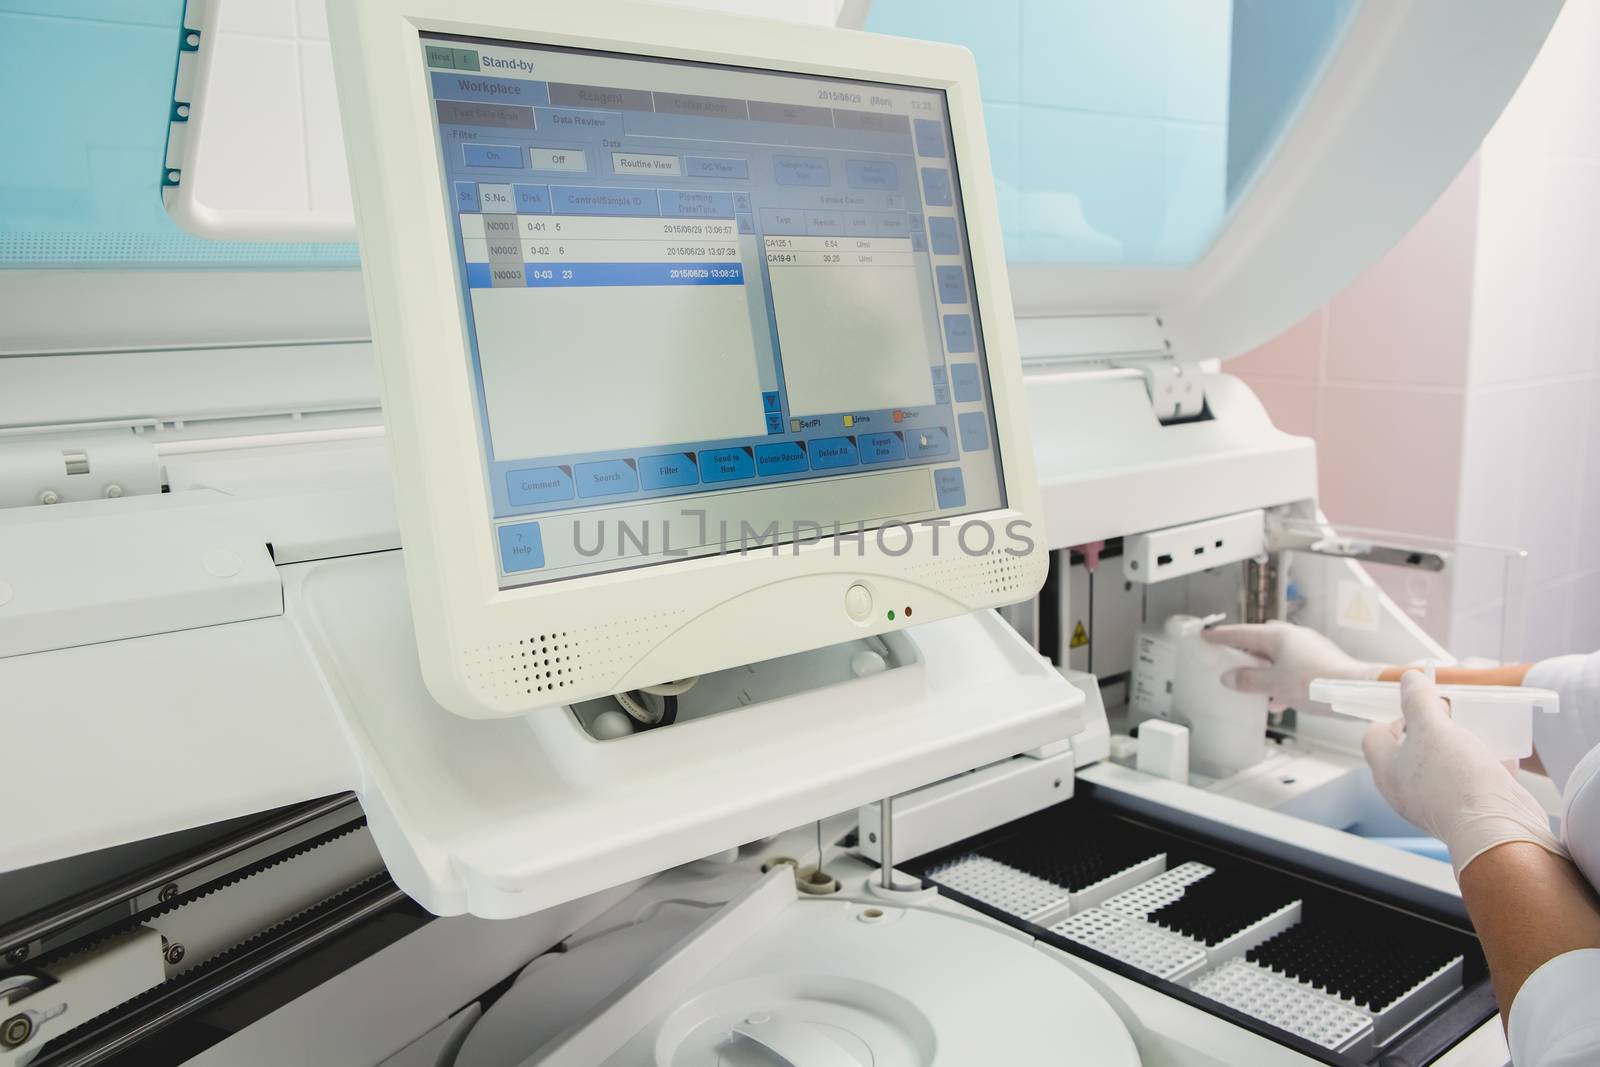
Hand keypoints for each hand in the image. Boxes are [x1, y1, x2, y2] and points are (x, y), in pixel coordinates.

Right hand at [1201, 620, 1380, 707]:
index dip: (1222, 636)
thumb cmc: (1316, 683)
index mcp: (1278, 636)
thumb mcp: (1274, 684)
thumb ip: (1249, 680)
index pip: (1242, 633)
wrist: (1356, 691)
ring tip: (1252, 684)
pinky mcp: (1321, 662)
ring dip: (1264, 668)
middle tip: (1230, 659)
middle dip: (1245, 650)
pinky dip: (1280, 679)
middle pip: (1261, 640)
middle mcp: (1294, 637)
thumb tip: (1230, 677)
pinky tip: (1278, 700)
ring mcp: (1309, 648)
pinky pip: (1292, 668)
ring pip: (1278, 656)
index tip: (1206, 635)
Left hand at [1363, 671, 1565, 876]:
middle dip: (1432, 729)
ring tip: (1477, 730)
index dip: (1393, 715)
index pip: (1374, 736)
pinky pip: (1470, 784)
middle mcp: (1405, 789)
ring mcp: (1435, 803)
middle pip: (1410, 750)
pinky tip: (1502, 756)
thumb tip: (1409, 677)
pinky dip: (1483, 768)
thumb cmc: (1456, 776)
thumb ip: (1419, 700)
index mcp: (1386, 770)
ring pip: (1443, 766)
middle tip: (1451, 714)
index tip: (1419, 705)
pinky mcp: (1465, 813)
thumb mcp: (1433, 727)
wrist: (1497, 829)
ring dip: (1460, 747)